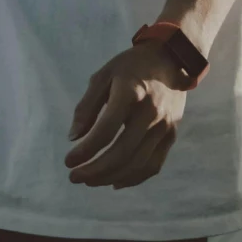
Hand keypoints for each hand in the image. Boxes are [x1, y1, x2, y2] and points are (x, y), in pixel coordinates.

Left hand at [65, 44, 188, 188]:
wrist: (172, 59)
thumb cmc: (131, 67)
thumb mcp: (103, 76)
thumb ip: (86, 107)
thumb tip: (73, 138)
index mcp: (131, 93)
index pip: (106, 130)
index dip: (86, 150)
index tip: (68, 161)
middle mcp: (151, 113)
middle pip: (122, 152)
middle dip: (95, 170)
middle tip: (74, 177)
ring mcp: (164, 127)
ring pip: (137, 164)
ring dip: (110, 177)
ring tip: (89, 180)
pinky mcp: (171, 136)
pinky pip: (153, 165)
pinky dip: (133, 178)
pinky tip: (114, 182)